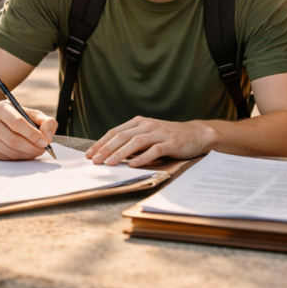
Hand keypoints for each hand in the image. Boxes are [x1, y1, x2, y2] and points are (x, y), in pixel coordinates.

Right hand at [0, 101, 57, 160]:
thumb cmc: (16, 117)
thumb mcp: (31, 114)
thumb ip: (46, 121)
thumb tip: (48, 137)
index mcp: (0, 108)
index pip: (17, 123)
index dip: (32, 134)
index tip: (45, 142)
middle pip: (13, 140)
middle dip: (32, 148)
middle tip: (43, 150)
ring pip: (10, 152)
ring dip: (27, 155)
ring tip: (36, 151)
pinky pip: (6, 158)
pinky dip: (19, 158)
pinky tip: (25, 153)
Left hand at [85, 117, 217, 166]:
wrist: (197, 135)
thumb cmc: (169, 137)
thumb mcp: (148, 135)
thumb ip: (132, 142)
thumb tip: (110, 155)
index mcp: (139, 122)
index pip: (115, 132)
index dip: (101, 143)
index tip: (89, 154)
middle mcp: (148, 125)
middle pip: (122, 136)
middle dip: (106, 149)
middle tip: (95, 160)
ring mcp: (160, 133)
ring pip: (136, 142)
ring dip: (121, 153)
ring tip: (109, 163)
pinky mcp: (171, 142)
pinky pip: (155, 150)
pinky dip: (143, 157)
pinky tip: (134, 165)